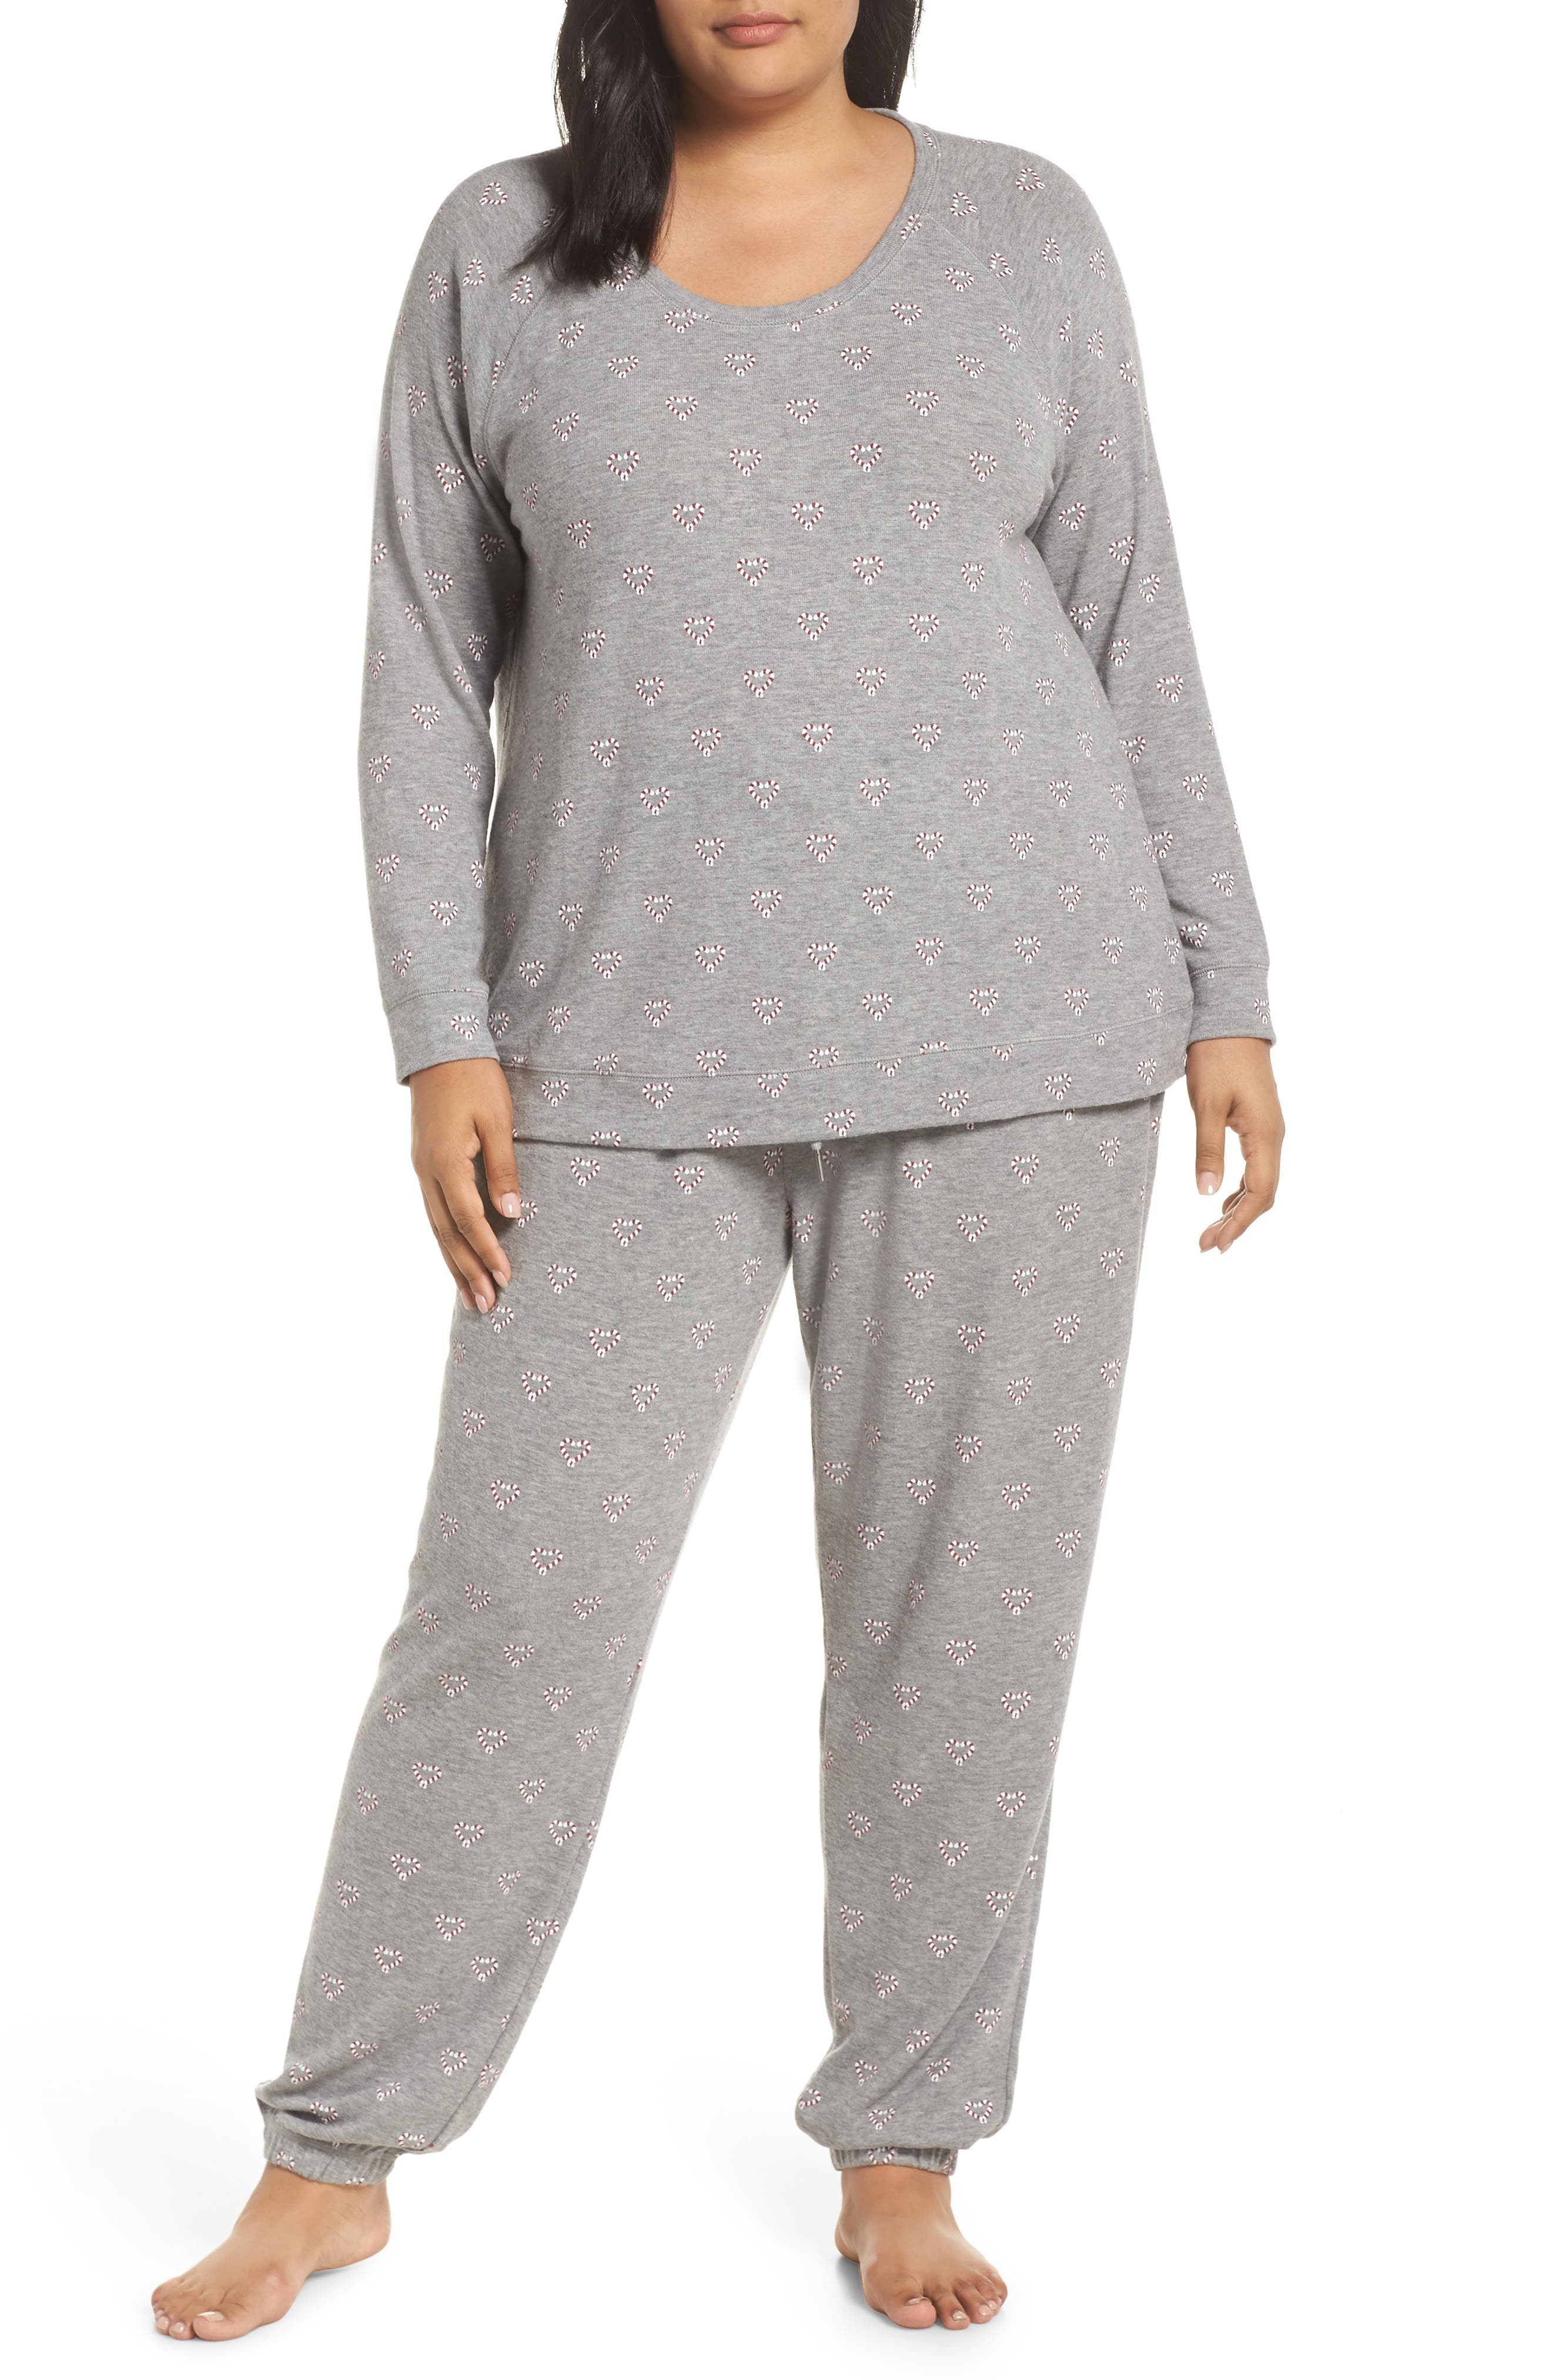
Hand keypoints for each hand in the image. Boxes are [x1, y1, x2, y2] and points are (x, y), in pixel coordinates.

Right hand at [407, 1058, 521, 1311]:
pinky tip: (456, 1257)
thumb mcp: (498, 1120)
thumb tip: (511, 1212)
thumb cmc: (475, 1079)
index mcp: (446, 1162)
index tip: (505, 1278)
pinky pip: (434, 1213)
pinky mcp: (425, 1166)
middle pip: (447, 1234)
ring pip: (437, 1228)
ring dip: (455, 1263)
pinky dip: (447, 1240)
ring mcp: (422, 1170)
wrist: (439, 1049)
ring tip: (472, 1296)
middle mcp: (427, 1173)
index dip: (487, 1251)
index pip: (469, 1219)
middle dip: (467, 1271)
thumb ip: (503, 1167)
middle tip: (487, 1305)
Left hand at [1185, 1037, 1284, 1254]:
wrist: (1229, 1020)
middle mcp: (1274, 1136)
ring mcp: (1269, 1130)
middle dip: (1237, 1223)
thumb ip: (1208, 1150)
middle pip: (1263, 1193)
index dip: (1239, 1223)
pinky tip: (1221, 1199)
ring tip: (1211, 1231)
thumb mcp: (1206, 1105)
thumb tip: (1205, 1194)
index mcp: (1265, 1135)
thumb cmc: (1216, 1057)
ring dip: (1238, 1208)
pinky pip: (1256, 1166)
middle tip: (1206, 1245)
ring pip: (1261, 1182)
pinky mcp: (1260, 1123)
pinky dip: (1240, 1189)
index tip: (1216, 1245)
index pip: (1259, 1193)